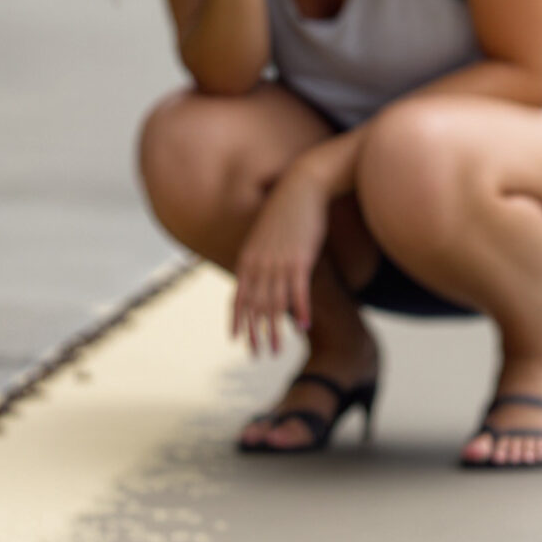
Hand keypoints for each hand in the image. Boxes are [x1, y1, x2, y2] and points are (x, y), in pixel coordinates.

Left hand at [230, 168, 331, 357]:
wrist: (302, 186)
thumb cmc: (286, 210)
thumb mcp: (265, 234)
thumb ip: (259, 255)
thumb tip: (259, 270)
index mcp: (248, 258)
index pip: (238, 296)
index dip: (237, 320)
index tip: (236, 339)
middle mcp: (259, 263)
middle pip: (254, 306)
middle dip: (254, 333)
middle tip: (257, 354)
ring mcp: (278, 262)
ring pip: (274, 305)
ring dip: (275, 331)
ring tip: (276, 350)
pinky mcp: (300, 259)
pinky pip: (298, 291)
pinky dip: (300, 310)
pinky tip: (304, 326)